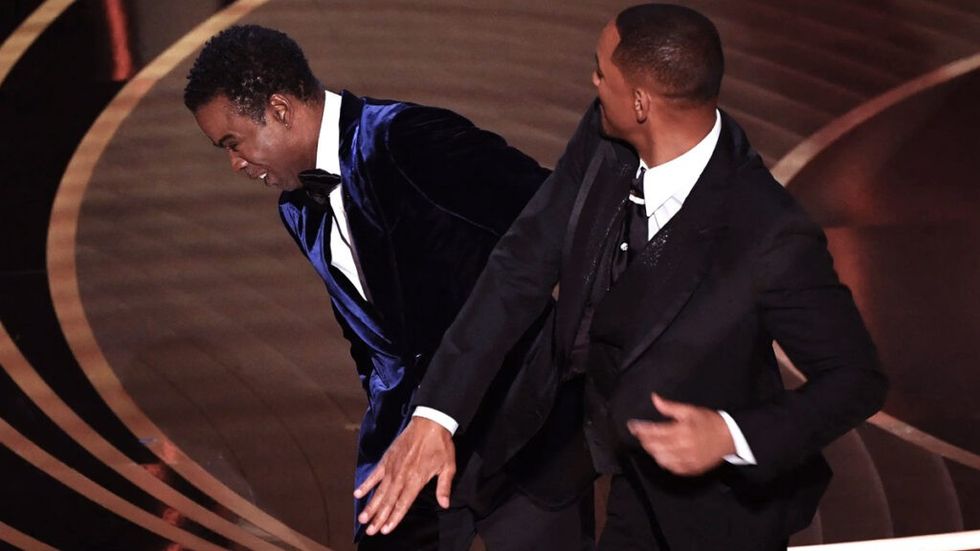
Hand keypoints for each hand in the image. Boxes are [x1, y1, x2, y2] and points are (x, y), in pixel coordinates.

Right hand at [354, 417, 455, 535]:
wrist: (430, 423)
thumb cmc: (440, 445)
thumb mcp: (448, 467)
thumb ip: (444, 487)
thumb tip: (444, 505)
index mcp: (416, 480)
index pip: (403, 504)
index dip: (394, 518)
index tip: (385, 530)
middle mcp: (401, 476)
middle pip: (388, 501)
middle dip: (379, 517)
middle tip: (369, 530)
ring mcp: (392, 467)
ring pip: (379, 491)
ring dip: (371, 506)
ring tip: (362, 518)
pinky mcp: (387, 459)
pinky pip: (374, 474)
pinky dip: (366, 484)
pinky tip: (358, 494)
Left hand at [627, 393, 734, 475]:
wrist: (730, 438)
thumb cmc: (709, 422)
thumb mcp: (690, 410)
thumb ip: (669, 407)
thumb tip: (654, 398)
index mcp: (681, 431)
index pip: (654, 432)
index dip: (641, 429)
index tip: (632, 426)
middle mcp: (682, 447)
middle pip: (655, 447)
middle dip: (644, 440)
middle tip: (640, 434)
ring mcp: (687, 460)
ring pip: (661, 459)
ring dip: (652, 451)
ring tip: (649, 443)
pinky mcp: (691, 469)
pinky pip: (672, 468)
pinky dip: (663, 462)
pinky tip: (661, 455)